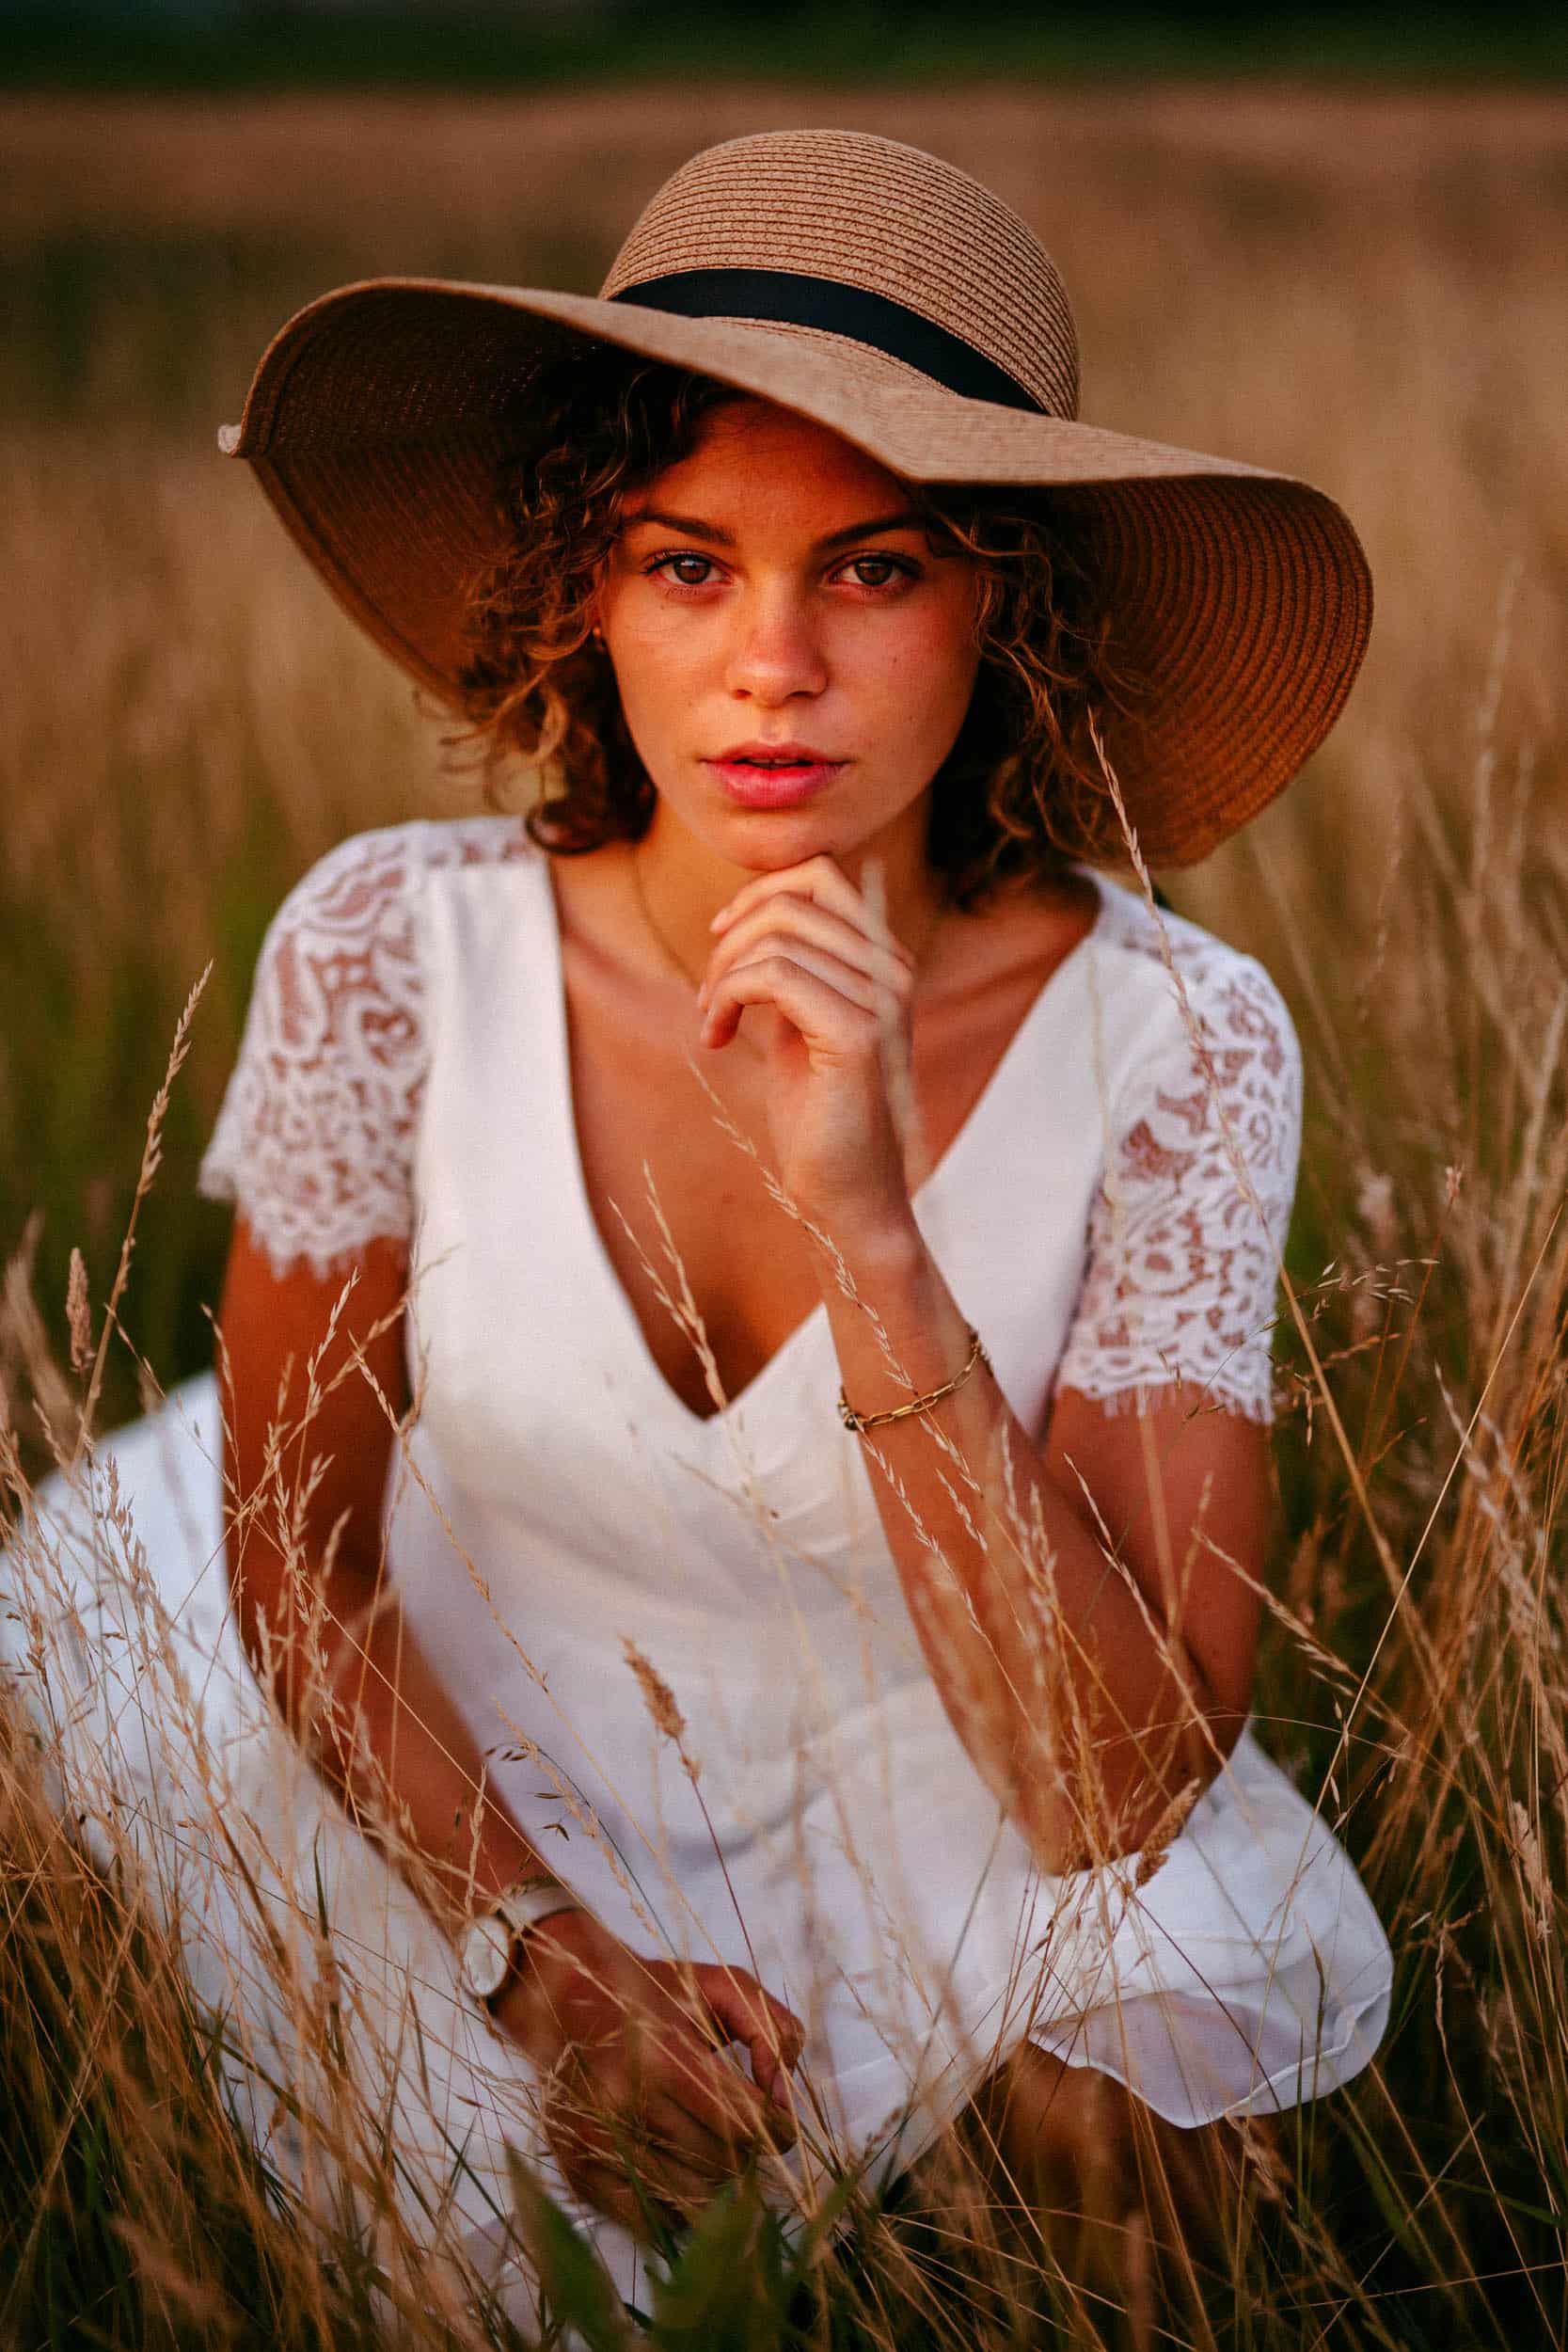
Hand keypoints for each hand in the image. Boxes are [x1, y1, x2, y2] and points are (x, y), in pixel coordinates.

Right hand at [493, 1907, 803, 2240]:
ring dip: (715, 2180)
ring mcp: (597, 2142)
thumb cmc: (656, 1992)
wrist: (569, 1997)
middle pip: (721, 2163)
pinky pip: (648, 2221)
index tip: (781, 2124)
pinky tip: (681, 2174)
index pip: (744, 2122)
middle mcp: (626, 2102)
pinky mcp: (578, 2170)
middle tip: (743, 2131)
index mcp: (664, 2055)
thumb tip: (782, 2100)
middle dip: (746, 2152)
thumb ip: (770, 2030)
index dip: (777, 2129)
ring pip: (690, 2197)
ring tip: (712, 2148)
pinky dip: (677, 2207)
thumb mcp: (722, 1985)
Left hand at [698, 853, 921, 1236]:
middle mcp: (895, 971)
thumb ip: (793, 967)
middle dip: (731, 941)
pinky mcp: (858, 1034)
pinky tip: (717, 1038)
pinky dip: (727, 998)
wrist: (847, 1195)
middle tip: (709, 998)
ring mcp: (882, 999)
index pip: (819, 875)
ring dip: (722, 976)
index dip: (758, 893)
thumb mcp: (801, 1021)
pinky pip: (774, 976)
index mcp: (885, 961)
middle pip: (792, 899)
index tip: (720, 937)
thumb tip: (751, 912)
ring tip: (712, 1022)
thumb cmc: (818, 1115)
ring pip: (777, 937)